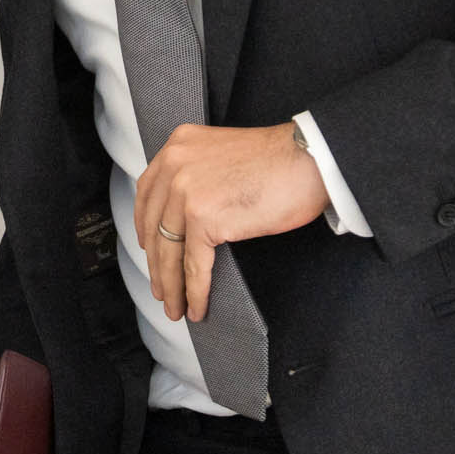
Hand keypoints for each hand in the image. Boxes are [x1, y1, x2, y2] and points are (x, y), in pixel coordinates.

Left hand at [133, 123, 329, 323]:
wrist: (309, 159)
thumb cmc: (280, 160)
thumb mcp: (223, 154)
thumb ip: (199, 175)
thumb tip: (188, 217)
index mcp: (178, 146)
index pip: (148, 195)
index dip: (146, 229)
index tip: (149, 250)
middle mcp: (175, 165)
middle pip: (154, 228)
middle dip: (157, 266)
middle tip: (162, 289)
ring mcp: (186, 192)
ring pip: (170, 251)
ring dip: (172, 286)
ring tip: (176, 307)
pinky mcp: (204, 218)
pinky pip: (194, 265)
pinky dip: (195, 291)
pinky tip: (196, 306)